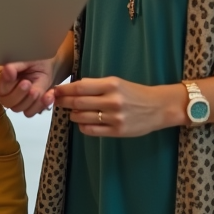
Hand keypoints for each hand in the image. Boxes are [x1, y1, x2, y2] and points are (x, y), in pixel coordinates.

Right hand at [0, 59, 55, 116]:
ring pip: (20, 109)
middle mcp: (9, 92)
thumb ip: (14, 66)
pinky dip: (41, 105)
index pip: (1, 90)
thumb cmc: (33, 57)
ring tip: (38, 90)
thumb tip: (7, 70)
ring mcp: (20, 100)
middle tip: (28, 83)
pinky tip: (48, 94)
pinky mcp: (31, 105)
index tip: (18, 77)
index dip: (8, 86)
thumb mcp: (24, 59)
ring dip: (30, 100)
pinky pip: (31, 112)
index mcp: (4, 80)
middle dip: (19, 94)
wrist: (46, 62)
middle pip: (7, 103)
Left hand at [53, 76, 181, 137]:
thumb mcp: (116, 82)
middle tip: (56, 101)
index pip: (80, 87)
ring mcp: (115, 118)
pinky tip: (82, 122)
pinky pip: (92, 130)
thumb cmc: (134, 92)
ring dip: (72, 114)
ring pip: (82, 117)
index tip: (55, 89)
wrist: (158, 107)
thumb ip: (96, 85)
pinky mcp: (117, 131)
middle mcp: (112, 101)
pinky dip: (82, 126)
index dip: (64, 89)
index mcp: (111, 85)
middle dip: (64, 102)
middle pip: (78, 102)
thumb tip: (72, 88)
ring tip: (70, 112)